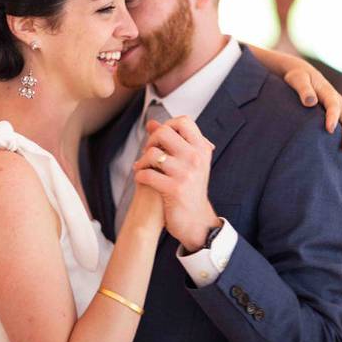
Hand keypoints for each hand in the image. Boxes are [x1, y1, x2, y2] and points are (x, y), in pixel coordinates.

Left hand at [133, 116, 218, 251]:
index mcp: (202, 148)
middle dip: (151, 141)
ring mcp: (186, 173)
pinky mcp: (174, 189)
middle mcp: (196, 158)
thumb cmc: (190, 187)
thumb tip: (151, 122)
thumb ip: (172, 141)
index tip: (161, 138)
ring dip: (143, 160)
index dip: (167, 125)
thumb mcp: (188, 162)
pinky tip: (141, 178)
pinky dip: (139, 175)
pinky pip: (147, 174)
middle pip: (164, 133)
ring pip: (153, 153)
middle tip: (149, 152)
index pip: (183, 121)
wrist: (196, 220)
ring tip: (142, 167)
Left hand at [283, 65, 341, 158]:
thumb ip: (303, 89)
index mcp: (328, 92)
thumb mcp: (297, 79)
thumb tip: (311, 102)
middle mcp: (337, 101)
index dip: (332, 117)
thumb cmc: (297, 77)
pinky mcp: (335, 116)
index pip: (333, 105)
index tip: (329, 130)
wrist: (301, 74)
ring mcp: (338, 109)